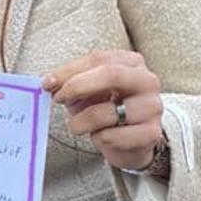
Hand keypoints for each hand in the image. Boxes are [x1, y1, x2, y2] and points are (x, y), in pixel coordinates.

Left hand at [43, 50, 164, 171]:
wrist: (131, 141)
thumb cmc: (108, 109)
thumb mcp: (90, 91)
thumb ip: (72, 83)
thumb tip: (50, 83)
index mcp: (132, 63)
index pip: (98, 59)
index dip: (69, 70)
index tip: (47, 83)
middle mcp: (147, 81)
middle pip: (111, 75)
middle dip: (77, 86)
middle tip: (58, 98)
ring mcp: (153, 107)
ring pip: (108, 111)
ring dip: (82, 121)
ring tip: (77, 125)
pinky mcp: (152, 133)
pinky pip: (113, 136)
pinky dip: (98, 138)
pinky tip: (101, 136)